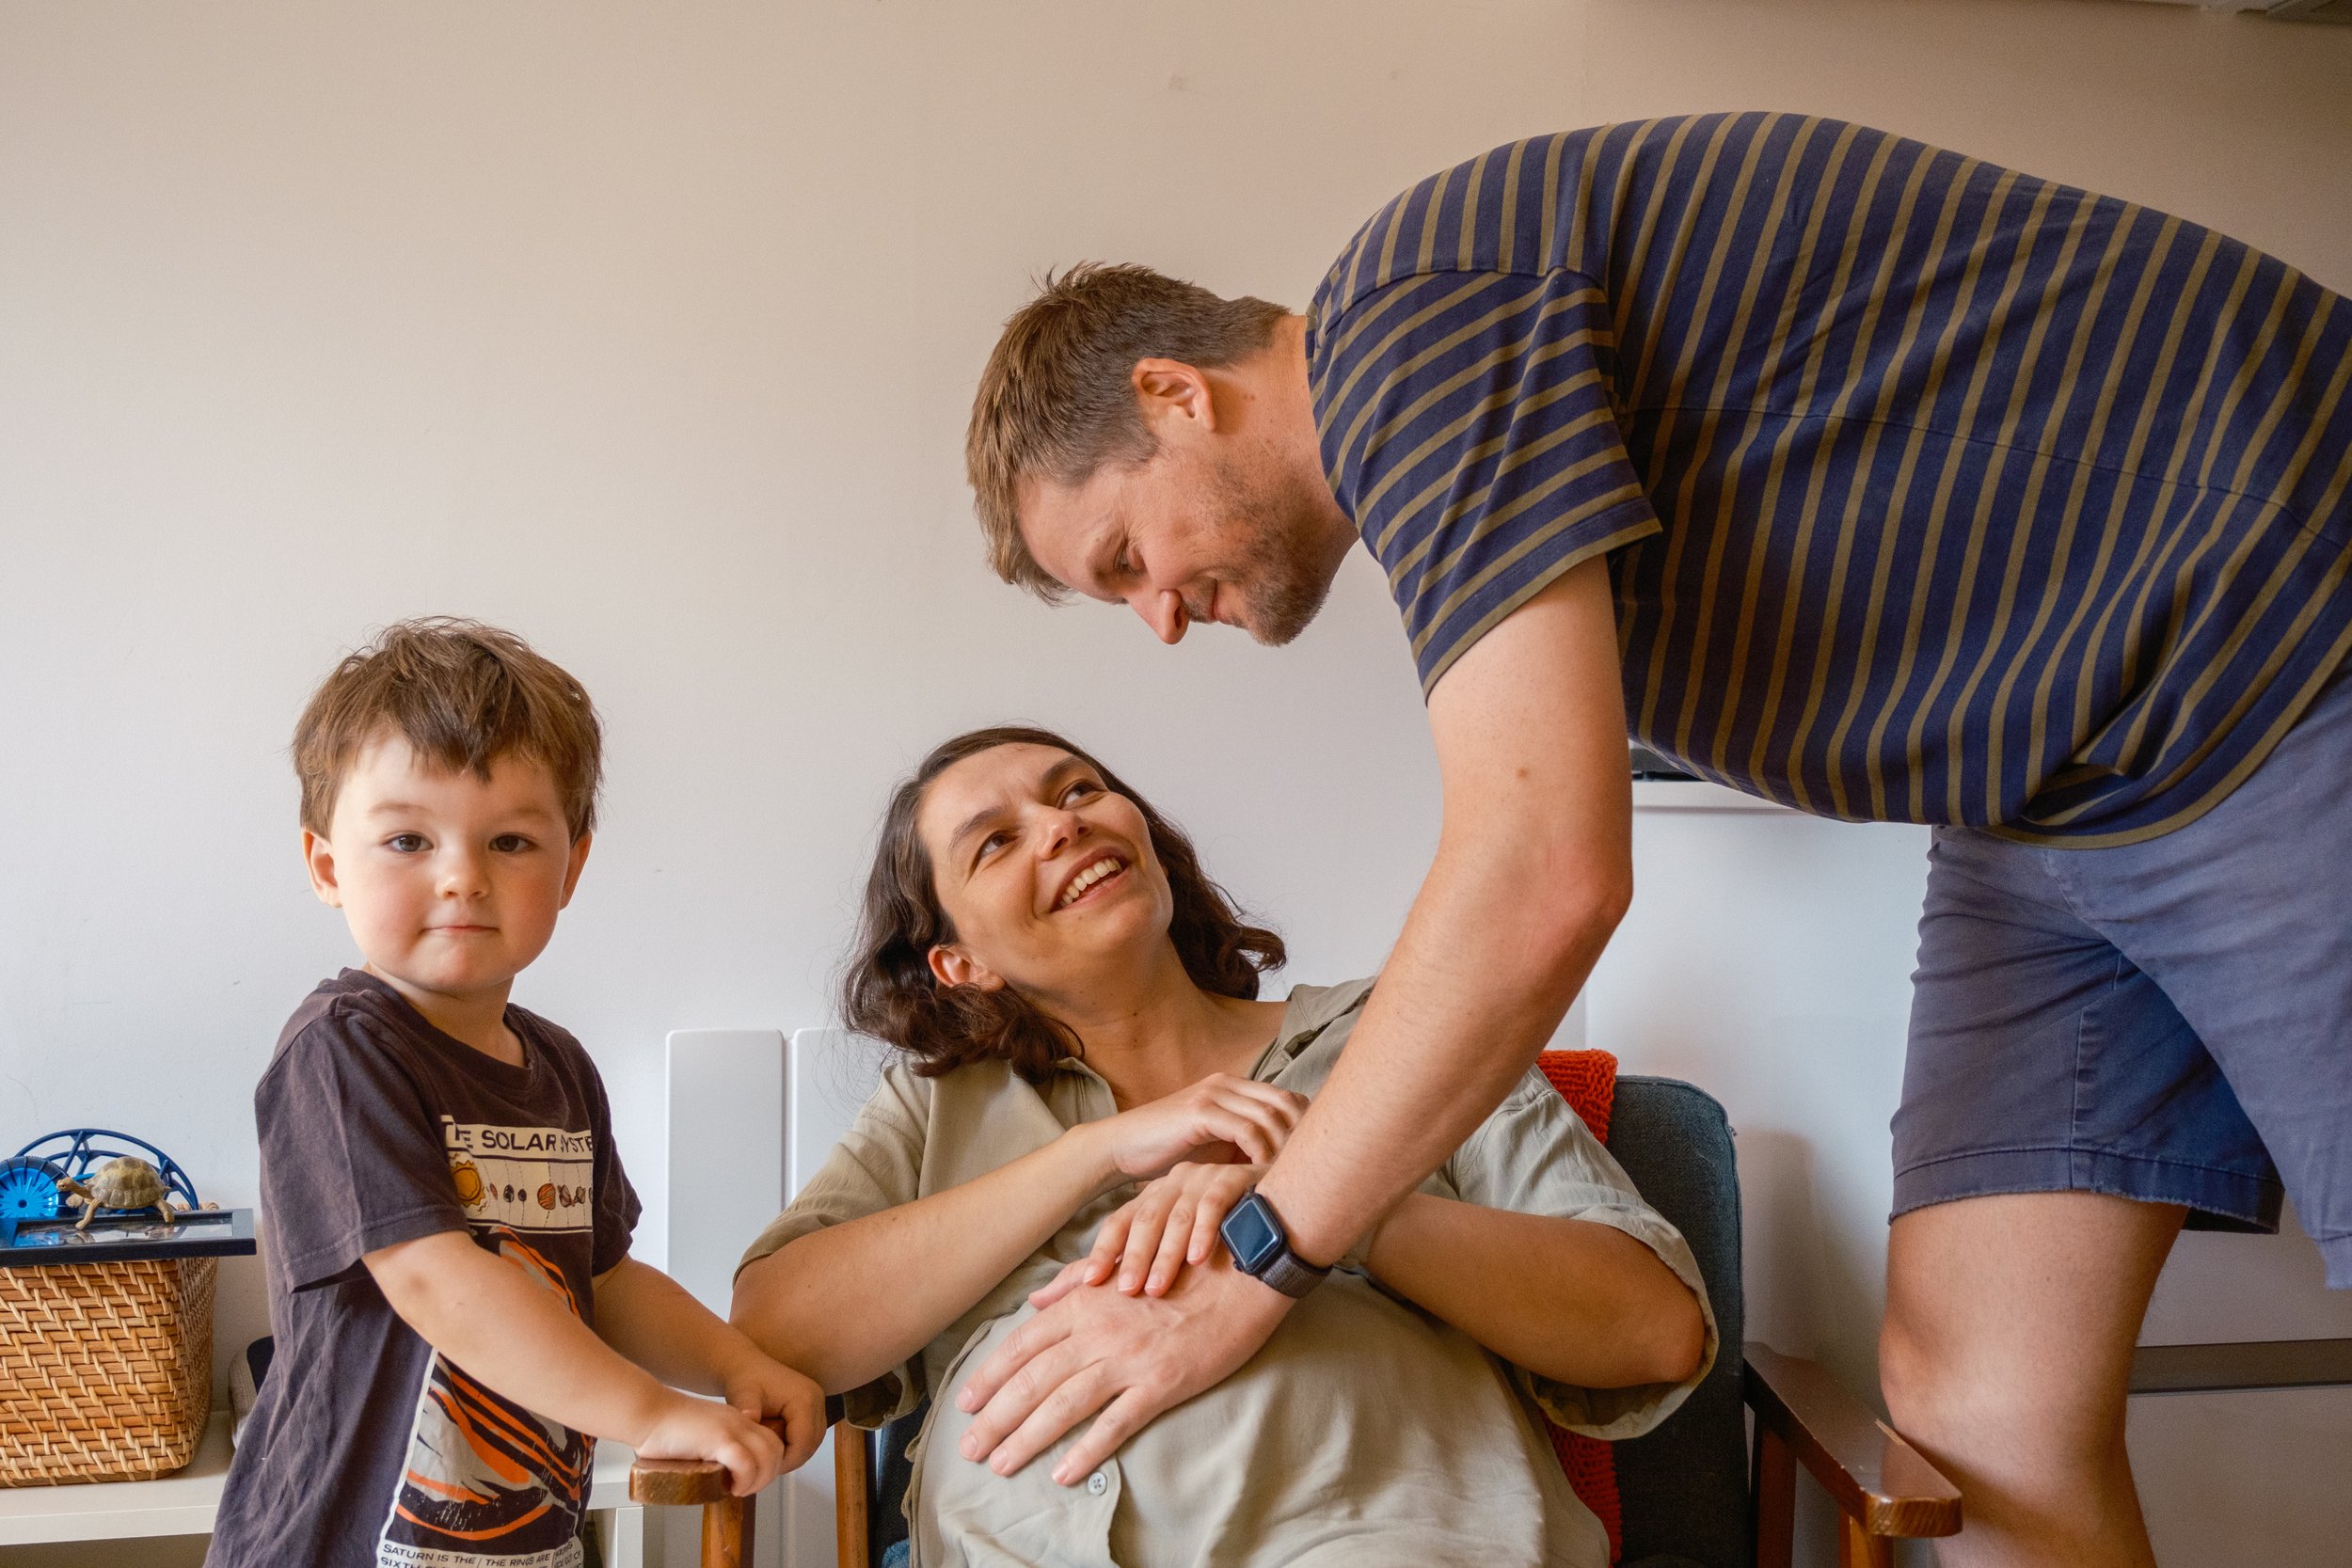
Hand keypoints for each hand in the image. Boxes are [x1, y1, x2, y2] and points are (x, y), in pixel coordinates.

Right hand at [633, 1390, 787, 1496]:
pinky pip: (747, 1463)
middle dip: (767, 1474)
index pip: (769, 1441)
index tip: (748, 1480)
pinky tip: (731, 1487)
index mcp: (735, 1419)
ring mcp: (730, 1428)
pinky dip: (744, 1480)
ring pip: (768, 1456)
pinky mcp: (718, 1439)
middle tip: (745, 1488)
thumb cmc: (661, 1428)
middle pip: (776, 1448)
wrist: (645, 1411)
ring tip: (738, 1490)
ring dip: (758, 1480)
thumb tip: (713, 1477)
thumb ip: (711, 1451)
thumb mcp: (698, 1437)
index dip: (765, 1464)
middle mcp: (738, 1421)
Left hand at [716, 1347, 828, 1475]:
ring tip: (769, 1458)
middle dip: (790, 1460)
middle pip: (811, 1444)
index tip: (763, 1468)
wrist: (748, 1365)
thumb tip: (751, 1419)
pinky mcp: (814, 1407)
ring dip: (793, 1454)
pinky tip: (775, 1446)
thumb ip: (747, 1409)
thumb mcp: (742, 1394)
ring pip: (812, 1442)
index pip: (803, 1442)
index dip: (786, 1460)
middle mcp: (817, 1399)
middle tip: (765, 1468)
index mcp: (804, 1398)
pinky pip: (810, 1435)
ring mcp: (818, 1403)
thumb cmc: (745, 1379)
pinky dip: (795, 1445)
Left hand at [954, 1250, 1291, 1485]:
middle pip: (1033, 1380)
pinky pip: (1115, 1424)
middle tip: (968, 1448)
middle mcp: (1098, 1330)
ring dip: (1026, 1438)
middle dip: (995, 1418)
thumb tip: (1036, 1300)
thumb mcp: (1121, 1266)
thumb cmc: (1180, 1269)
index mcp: (1085, 1302)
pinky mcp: (1161, 1384)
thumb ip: (1074, 1283)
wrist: (1239, 1275)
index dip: (990, 1376)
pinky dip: (1086, 1450)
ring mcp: (1128, 1359)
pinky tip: (1062, 1473)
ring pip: (1064, 1404)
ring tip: (1000, 1463)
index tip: (965, 1403)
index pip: (1023, 1345)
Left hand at [1033, 1162, 1264, 1305]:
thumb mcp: (1164, 1254)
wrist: (1285, 1211)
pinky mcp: (1237, 1180)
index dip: (1101, 1255)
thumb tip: (1037, 1303)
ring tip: (1155, 1288)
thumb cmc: (1221, 1241)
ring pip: (1174, 1215)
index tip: (1087, 1289)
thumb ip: (1108, 1272)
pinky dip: (1205, 1230)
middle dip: (1130, 1260)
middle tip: (1123, 1295)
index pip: (1117, 1226)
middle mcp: (1173, 1184)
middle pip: (1141, 1221)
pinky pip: (1216, 1203)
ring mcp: (1204, 1179)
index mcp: (1152, 1199)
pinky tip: (1199, 1258)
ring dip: (1164, 1254)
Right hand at [1088, 1074, 1304, 1181]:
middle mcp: (1227, 1083)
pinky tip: (1260, 1175)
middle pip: (1287, 1103)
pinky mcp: (1199, 1112)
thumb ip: (1246, 1146)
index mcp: (1234, 1087)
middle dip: (1302, 1137)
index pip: (1289, 1098)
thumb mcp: (1216, 1147)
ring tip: (1287, 1178)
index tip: (1312, 1162)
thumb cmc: (1168, 1154)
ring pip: (1269, 1115)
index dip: (1306, 1127)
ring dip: (1283, 1149)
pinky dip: (1259, 1153)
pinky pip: (1245, 1129)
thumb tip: (1289, 1167)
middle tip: (1307, 1172)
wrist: (1122, 1149)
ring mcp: (1213, 1094)